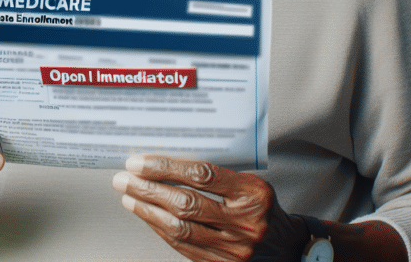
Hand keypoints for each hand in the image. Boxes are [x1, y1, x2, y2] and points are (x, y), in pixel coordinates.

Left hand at [111, 154, 307, 261]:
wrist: (285, 247)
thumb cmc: (262, 208)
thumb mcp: (250, 183)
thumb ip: (217, 174)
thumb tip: (167, 162)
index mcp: (253, 194)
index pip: (203, 175)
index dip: (166, 168)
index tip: (141, 162)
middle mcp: (244, 223)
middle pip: (186, 203)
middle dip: (148, 189)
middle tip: (125, 178)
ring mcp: (233, 249)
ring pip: (179, 228)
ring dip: (147, 211)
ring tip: (129, 196)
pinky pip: (182, 246)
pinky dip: (160, 228)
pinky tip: (147, 216)